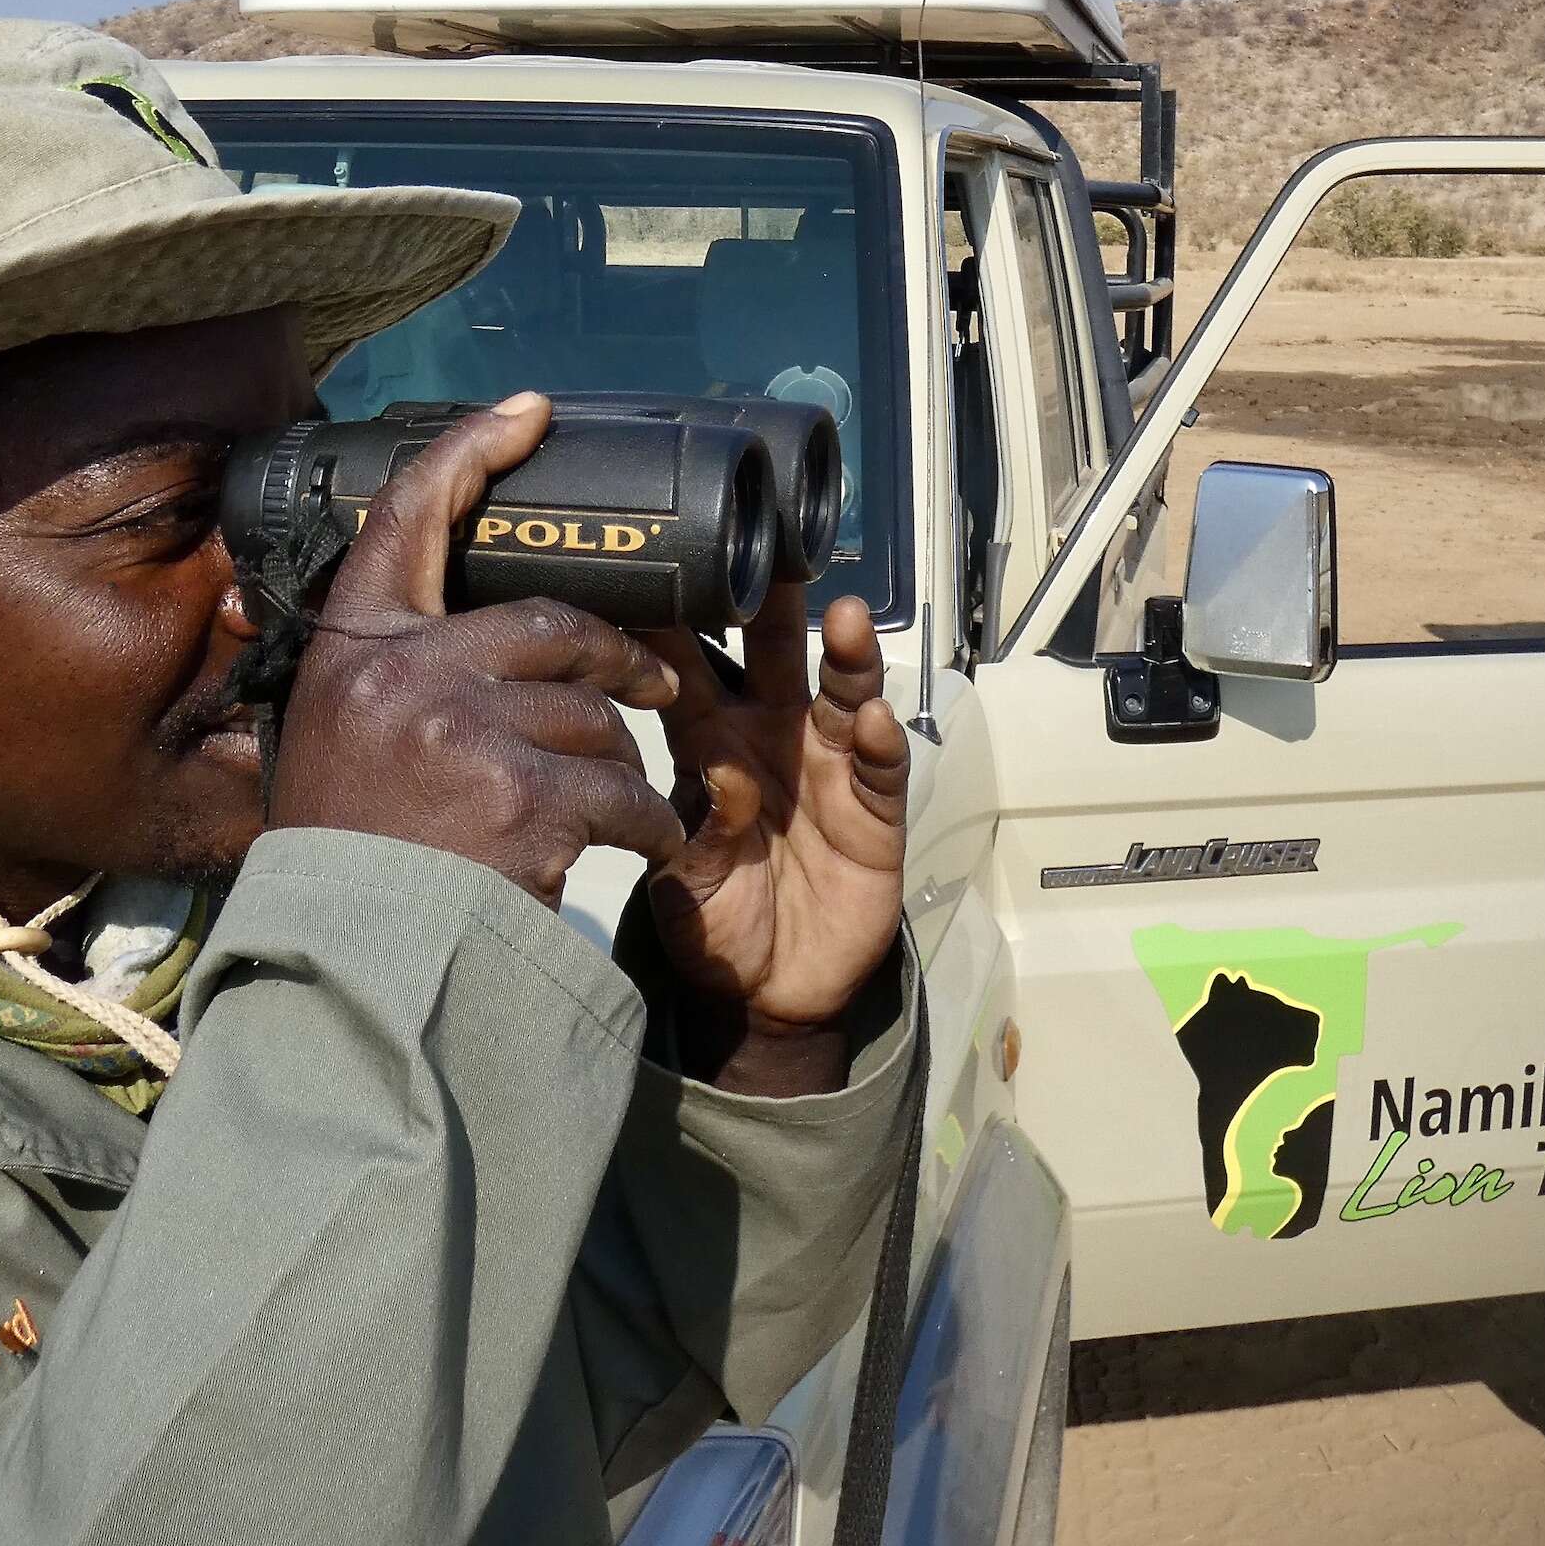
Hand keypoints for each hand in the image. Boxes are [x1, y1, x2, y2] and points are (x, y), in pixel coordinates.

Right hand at [270, 394, 686, 904]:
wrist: (344, 965)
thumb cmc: (344, 859)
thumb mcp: (330, 741)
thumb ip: (390, 679)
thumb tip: (465, 638)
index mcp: (354, 650)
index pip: (410, 520)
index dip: (473, 453)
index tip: (530, 412)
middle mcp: (404, 673)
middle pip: (548, 624)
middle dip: (617, 656)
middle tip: (657, 683)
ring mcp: (463, 732)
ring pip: (593, 715)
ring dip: (625, 764)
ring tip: (629, 807)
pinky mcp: (522, 797)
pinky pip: (623, 791)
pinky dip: (650, 823)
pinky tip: (649, 845)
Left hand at [638, 584, 910, 1046]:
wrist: (770, 988)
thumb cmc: (716, 921)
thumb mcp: (686, 886)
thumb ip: (700, 834)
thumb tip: (721, 780)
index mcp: (707, 746)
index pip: (686, 674)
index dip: (676, 628)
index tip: (666, 574)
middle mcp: (769, 739)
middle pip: (770, 659)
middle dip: (773, 609)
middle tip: (775, 557)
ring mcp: (825, 768)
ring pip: (838, 695)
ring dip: (845, 658)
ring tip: (848, 621)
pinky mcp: (872, 807)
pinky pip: (879, 766)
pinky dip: (878, 740)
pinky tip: (873, 718)